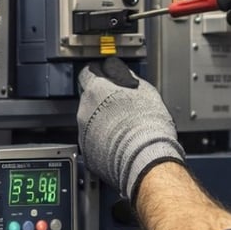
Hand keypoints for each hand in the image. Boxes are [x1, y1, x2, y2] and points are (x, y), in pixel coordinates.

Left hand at [76, 58, 184, 201]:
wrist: (144, 157)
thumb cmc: (147, 124)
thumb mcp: (143, 90)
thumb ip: (125, 78)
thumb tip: (120, 72)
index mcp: (96, 89)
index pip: (88, 72)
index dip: (99, 75)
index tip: (107, 79)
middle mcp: (85, 109)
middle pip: (88, 98)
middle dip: (101, 101)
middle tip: (120, 107)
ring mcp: (83, 131)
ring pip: (89, 121)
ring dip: (102, 122)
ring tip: (123, 128)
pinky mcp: (87, 151)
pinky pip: (92, 142)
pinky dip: (102, 141)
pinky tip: (119, 143)